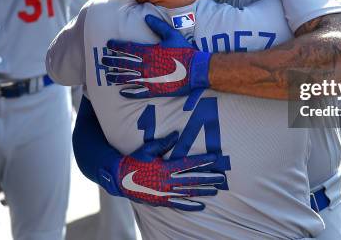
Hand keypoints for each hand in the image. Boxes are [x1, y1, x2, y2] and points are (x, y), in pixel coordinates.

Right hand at [99, 131, 226, 210]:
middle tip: (221, 178)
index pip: (187, 164)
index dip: (202, 161)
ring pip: (187, 193)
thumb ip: (163, 143)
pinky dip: (190, 206)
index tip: (214, 158)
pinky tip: (201, 206)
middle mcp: (166, 182)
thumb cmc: (134, 160)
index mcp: (164, 168)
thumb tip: (176, 134)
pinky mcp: (161, 201)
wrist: (119, 179)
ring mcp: (164, 193)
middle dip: (207, 179)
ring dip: (202, 192)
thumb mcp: (148, 149)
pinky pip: (178, 204)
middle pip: (191, 180)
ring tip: (215, 191)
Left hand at [102, 15, 210, 100]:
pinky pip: (139, 92)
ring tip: (108, 77)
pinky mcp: (155, 89)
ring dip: (116, 77)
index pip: (128, 48)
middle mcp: (146, 66)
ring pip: (128, 78)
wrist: (197, 70)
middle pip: (124, 63)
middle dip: (112, 61)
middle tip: (102, 60)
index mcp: (149, 52)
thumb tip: (146, 16)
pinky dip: (129, 92)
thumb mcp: (172, 35)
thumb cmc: (185, 52)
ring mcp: (149, 79)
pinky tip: (122, 92)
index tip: (108, 44)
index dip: (116, 46)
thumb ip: (158, 26)